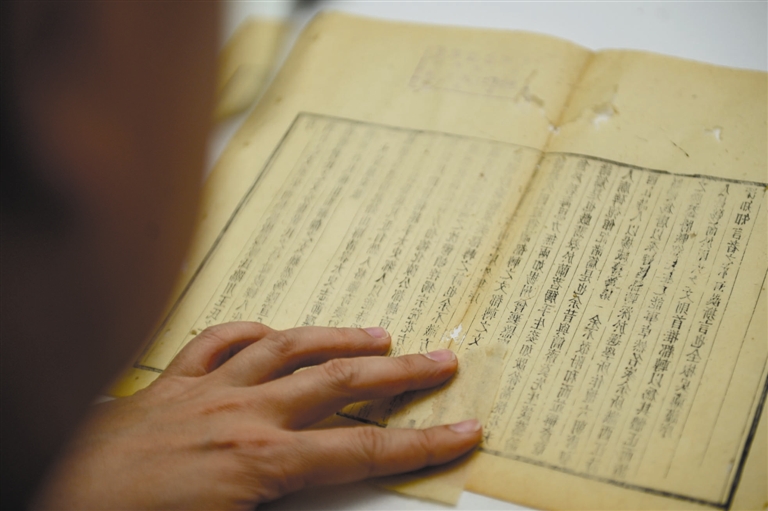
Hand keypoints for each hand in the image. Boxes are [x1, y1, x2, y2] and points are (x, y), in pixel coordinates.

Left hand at [34, 322, 480, 509]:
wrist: (50, 498)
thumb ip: (284, 510)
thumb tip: (322, 498)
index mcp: (259, 462)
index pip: (363, 450)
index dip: (422, 444)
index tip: (464, 429)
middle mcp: (243, 415)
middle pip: (339, 384)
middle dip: (399, 373)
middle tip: (441, 359)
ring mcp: (207, 392)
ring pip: (286, 349)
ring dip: (336, 337)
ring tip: (377, 332)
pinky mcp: (171, 384)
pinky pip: (215, 342)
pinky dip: (250, 330)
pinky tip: (271, 328)